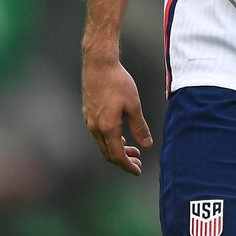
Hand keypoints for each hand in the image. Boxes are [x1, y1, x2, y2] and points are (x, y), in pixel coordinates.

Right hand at [82, 57, 152, 174]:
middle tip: (138, 161)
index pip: (117, 156)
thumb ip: (139, 127)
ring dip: (116, 149)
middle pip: (107, 153)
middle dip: (123, 160)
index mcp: (107, 127)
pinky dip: (110, 140)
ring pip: (102, 144)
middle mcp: (95, 127)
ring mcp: (89, 121)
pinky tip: (120, 134)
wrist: (98, 64)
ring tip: (131, 149)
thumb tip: (146, 145)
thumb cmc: (117, 82)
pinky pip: (98, 134)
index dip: (127, 166)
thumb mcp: (134, 105)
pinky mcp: (88, 113)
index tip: (138, 170)